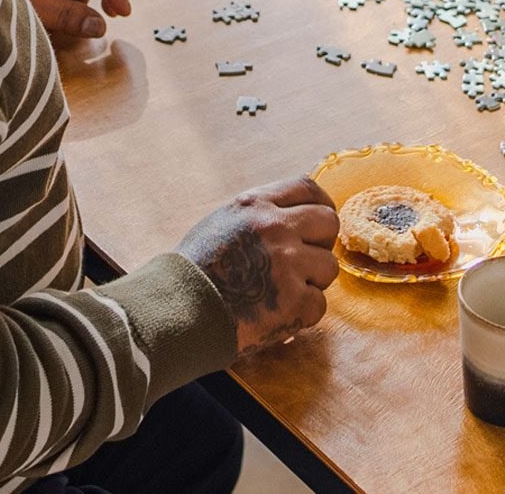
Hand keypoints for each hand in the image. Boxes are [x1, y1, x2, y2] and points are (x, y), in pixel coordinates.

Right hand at [176, 176, 340, 353]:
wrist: (175, 314)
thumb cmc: (193, 273)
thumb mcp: (221, 223)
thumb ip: (258, 216)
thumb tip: (294, 216)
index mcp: (256, 205)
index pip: (308, 188)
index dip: (320, 206)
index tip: (318, 224)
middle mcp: (276, 227)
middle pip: (329, 223)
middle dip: (321, 244)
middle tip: (304, 264)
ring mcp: (288, 263)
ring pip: (329, 267)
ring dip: (312, 283)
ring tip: (281, 293)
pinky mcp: (294, 300)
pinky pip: (319, 304)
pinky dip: (302, 315)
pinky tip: (277, 315)